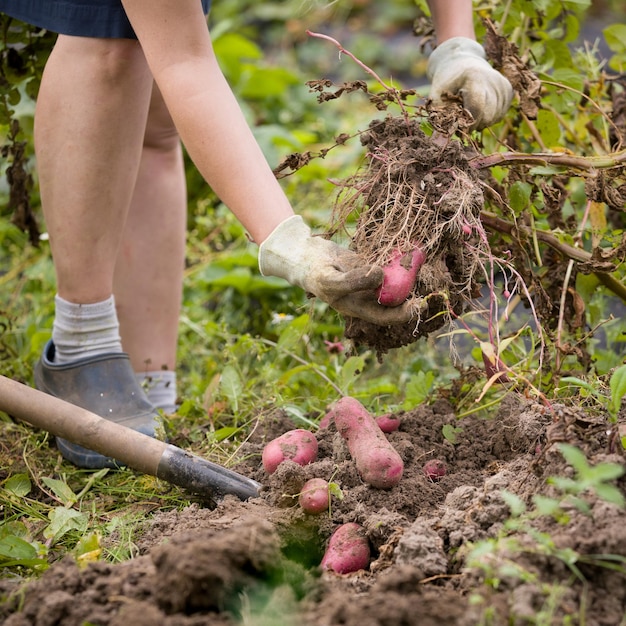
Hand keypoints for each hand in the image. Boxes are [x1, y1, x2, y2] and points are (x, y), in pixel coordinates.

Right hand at [258, 216, 416, 324]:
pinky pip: (390, 263)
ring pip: (395, 280)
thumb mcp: (331, 280)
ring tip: (418, 258)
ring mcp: (372, 280)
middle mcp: (368, 296)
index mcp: (359, 308)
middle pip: (396, 299)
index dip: (404, 314)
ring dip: (408, 271)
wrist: (307, 255)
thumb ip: (354, 281)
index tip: (418, 304)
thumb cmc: (316, 273)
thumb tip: (380, 276)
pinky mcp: (372, 264)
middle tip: (424, 279)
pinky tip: (410, 249)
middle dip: (412, 292)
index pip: (386, 316)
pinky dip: (400, 258)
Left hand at [427, 37, 512, 129]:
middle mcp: (493, 80)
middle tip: (461, 116)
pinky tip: (480, 106)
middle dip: (472, 123)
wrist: (462, 64)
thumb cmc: (446, 83)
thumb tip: (445, 139)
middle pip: (486, 116)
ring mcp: (503, 85)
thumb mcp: (436, 97)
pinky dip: (488, 116)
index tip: (458, 128)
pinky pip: (499, 115)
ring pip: (494, 118)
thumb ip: (440, 117)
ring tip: (469, 108)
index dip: (467, 124)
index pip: (476, 109)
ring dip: (479, 120)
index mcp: (475, 78)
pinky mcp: (509, 91)